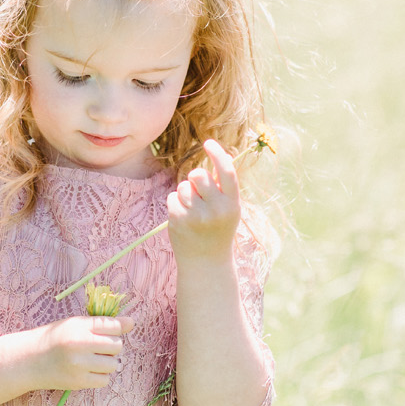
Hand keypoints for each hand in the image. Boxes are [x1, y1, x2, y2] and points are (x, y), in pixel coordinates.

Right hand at [33, 314, 132, 390]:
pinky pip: (105, 380)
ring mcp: (79, 364)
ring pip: (113, 365)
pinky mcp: (78, 381)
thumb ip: (103, 323)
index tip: (102, 333)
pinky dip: (100, 376)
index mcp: (79, 326)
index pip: (114, 326)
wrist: (29, 360)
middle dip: (111, 347)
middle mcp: (80, 344)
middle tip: (96, 348)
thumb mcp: (75, 324)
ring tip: (92, 360)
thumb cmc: (55, 339)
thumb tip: (132, 322)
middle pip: (117, 345)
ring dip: (107, 363)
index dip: (113, 330)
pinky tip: (87, 371)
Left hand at [167, 138, 240, 262]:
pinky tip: (183, 217)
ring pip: (183, 186)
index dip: (217, 154)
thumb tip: (218, 155)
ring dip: (185, 193)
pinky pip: (172, 197)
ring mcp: (196, 216)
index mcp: (232, 204)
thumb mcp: (228, 209)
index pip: (226, 172)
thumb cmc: (218, 230)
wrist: (205, 262)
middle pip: (199, 175)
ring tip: (193, 210)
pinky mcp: (178, 220)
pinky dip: (175, 203)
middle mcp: (216, 209)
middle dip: (196, 178)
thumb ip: (223, 187)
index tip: (207, 143)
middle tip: (198, 191)